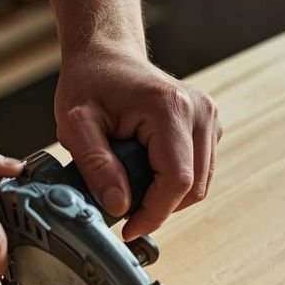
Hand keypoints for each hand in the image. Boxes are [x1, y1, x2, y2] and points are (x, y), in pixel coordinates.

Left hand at [54, 45, 222, 240]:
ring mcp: (209, 118)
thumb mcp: (75, 125)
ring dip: (167, 198)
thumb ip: (95, 166)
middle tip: (124, 210)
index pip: (177, 181)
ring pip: (200, 185)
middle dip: (159, 208)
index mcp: (170, 108)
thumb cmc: (90, 84)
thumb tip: (119, 206)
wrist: (106, 55)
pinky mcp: (209, 126)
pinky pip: (200, 172)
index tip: (127, 228)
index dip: (154, 213)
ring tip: (132, 189)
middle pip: (194, 188)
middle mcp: (199, 111)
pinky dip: (175, 184)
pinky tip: (147, 174)